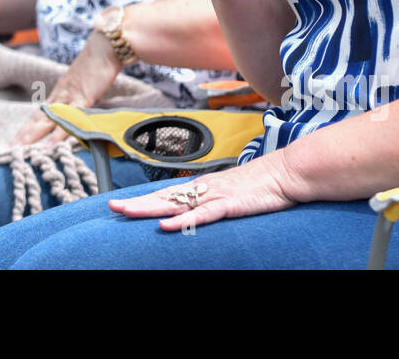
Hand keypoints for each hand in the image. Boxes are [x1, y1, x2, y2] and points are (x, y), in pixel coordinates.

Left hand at [11, 24, 123, 146]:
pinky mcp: (82, 98)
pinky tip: (50, 145)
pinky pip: (68, 118)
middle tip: (9, 149)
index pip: (41, 114)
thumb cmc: (99, 63)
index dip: (29, 128)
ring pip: (47, 119)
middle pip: (38, 118)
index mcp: (60, 92)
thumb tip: (78, 112)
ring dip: (32, 135)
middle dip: (24, 135)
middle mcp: (60, 95)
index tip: (18, 141)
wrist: (106, 46)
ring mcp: (69, 96)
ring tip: (20, 149)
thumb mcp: (85, 84)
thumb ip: (80, 98)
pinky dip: (59, 133)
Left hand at [107, 151, 299, 231]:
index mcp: (204, 187)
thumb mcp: (233, 193)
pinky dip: (183, 221)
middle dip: (138, 203)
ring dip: (150, 209)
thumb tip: (200, 210)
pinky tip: (166, 225)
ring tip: (127, 212)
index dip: (144, 199)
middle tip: (112, 207)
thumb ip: (215, 201)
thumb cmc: (262, 184)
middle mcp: (204, 189)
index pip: (167, 194)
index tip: (122, 204)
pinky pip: (202, 215)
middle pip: (164, 197)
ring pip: (176, 204)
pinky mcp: (229, 204)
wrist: (287, 172)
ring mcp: (215, 195)